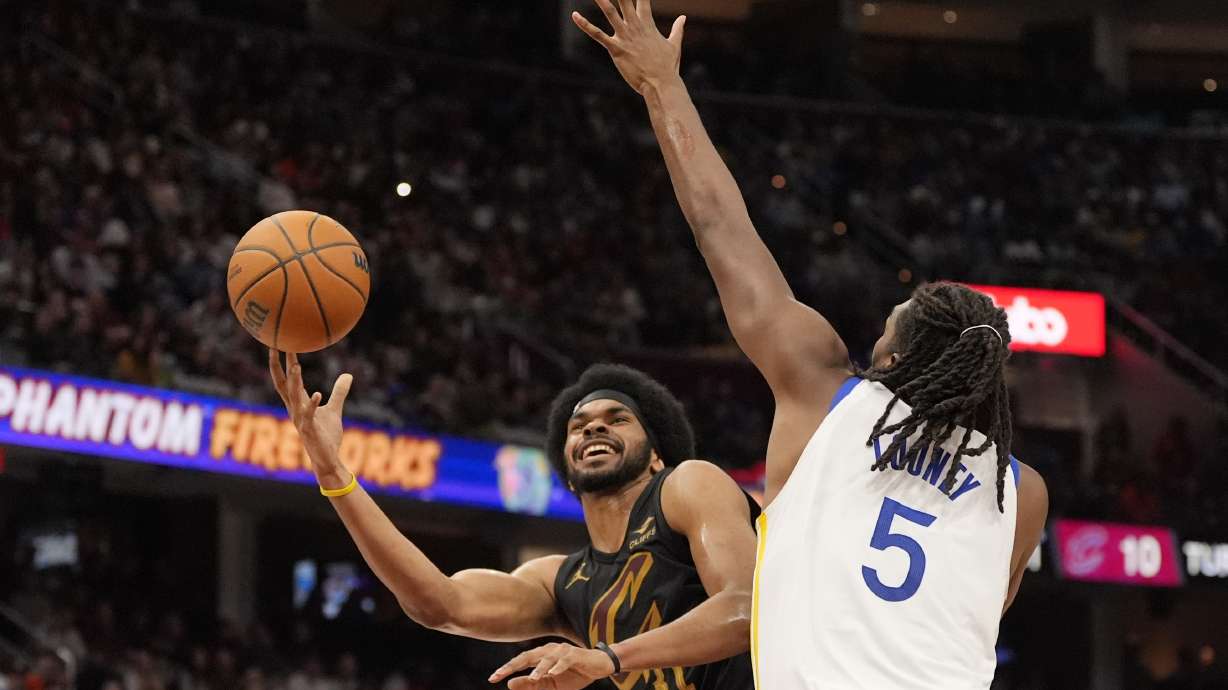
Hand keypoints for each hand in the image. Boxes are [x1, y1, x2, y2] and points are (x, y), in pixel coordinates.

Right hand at [269, 349, 352, 480]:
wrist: (327, 459)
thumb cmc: (327, 436)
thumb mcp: (334, 409)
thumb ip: (339, 392)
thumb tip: (348, 374)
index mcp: (298, 403)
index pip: (286, 379)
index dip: (282, 362)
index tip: (280, 342)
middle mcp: (294, 409)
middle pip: (282, 383)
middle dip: (277, 365)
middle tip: (276, 345)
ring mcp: (300, 419)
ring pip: (293, 396)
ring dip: (294, 381)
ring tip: (296, 365)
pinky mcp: (309, 429)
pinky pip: (309, 415)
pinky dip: (312, 404)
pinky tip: (317, 393)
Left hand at [489, 642, 615, 689]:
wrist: (598, 667)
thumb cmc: (573, 675)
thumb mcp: (550, 684)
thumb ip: (532, 684)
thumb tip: (510, 684)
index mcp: (541, 656)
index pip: (521, 661)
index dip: (507, 669)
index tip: (492, 678)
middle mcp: (549, 650)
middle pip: (528, 656)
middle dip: (513, 666)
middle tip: (499, 675)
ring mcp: (562, 651)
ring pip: (546, 658)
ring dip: (539, 669)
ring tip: (531, 679)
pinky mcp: (575, 655)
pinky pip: (565, 660)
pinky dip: (559, 666)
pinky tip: (552, 673)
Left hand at [572, 0, 685, 94]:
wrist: (661, 84)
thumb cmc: (668, 66)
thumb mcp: (675, 44)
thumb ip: (678, 29)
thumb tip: (683, 17)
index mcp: (648, 24)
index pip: (642, 0)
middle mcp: (636, 27)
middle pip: (624, 0)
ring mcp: (625, 37)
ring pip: (610, 13)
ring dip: (601, 0)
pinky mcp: (616, 49)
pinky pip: (598, 35)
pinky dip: (585, 25)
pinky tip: (575, 16)